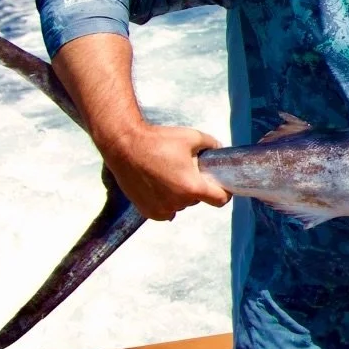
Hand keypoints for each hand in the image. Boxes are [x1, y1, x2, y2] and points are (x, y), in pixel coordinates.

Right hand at [99, 123, 231, 220]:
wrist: (124, 146)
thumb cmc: (158, 141)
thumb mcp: (192, 137)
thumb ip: (212, 145)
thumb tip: (220, 150)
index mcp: (192, 187)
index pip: (220, 200)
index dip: (224, 192)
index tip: (220, 185)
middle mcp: (178, 202)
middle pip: (197, 199)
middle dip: (195, 186)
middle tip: (185, 169)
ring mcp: (162, 209)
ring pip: (180, 204)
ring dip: (179, 194)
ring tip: (167, 174)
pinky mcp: (147, 211)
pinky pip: (165, 211)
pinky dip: (165, 201)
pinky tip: (158, 185)